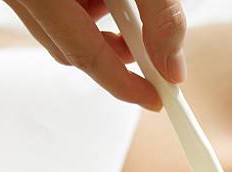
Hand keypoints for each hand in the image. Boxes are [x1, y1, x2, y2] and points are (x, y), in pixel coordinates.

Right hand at [3, 0, 187, 110]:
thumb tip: (172, 68)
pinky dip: (90, 12)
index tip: (157, 100)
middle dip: (118, 61)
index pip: (85, 55)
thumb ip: (160, 15)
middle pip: (72, 51)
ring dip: (105, 33)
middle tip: (154, 58)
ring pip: (64, 32)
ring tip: (131, 11)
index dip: (125, 84)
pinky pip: (58, 12)